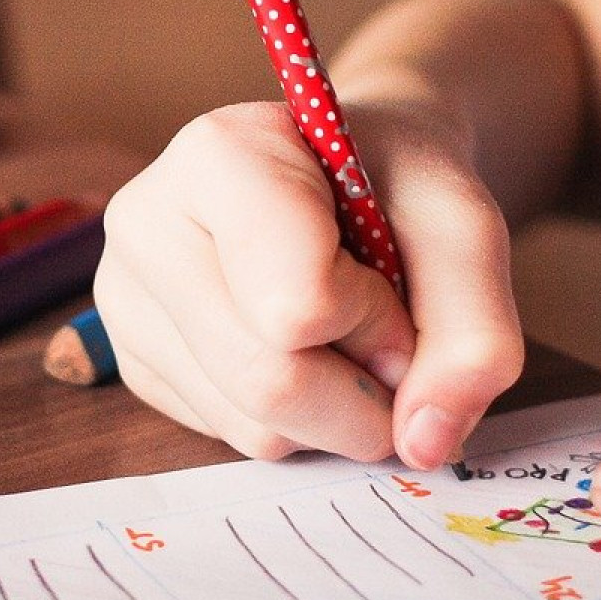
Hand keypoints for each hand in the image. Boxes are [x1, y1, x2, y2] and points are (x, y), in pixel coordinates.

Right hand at [94, 99, 523, 467]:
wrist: (350, 172)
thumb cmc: (397, 184)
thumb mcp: (464, 228)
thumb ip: (474, 332)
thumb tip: (424, 444)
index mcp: (216, 156)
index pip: (297, 305)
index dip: (376, 319)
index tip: (393, 277)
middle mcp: (146, 223)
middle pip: (268, 381)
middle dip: (363, 390)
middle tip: (390, 338)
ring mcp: (126, 298)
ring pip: (252, 425)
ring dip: (334, 411)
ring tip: (341, 332)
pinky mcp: (134, 362)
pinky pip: (230, 437)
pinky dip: (295, 420)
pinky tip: (298, 349)